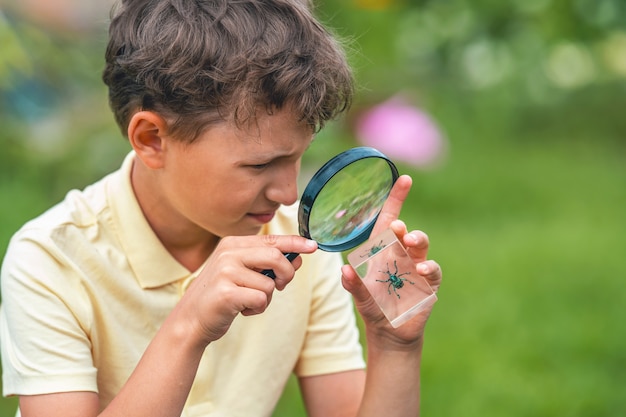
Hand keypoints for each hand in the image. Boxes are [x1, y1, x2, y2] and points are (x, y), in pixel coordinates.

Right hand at [176, 235, 317, 345]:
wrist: (191, 320)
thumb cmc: (221, 296)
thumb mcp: (243, 273)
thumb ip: (267, 263)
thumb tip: (299, 257)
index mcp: (233, 244)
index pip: (272, 239)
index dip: (295, 243)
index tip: (313, 246)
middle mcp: (228, 253)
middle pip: (275, 257)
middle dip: (286, 274)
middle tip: (280, 286)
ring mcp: (225, 272)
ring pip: (269, 283)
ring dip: (266, 298)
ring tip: (247, 301)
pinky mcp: (226, 292)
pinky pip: (261, 299)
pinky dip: (257, 309)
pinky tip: (242, 310)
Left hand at [341, 175, 441, 346]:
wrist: (389, 332)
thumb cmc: (374, 308)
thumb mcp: (360, 297)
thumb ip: (354, 285)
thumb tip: (344, 270)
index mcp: (384, 250)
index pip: (389, 219)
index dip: (396, 200)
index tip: (404, 179)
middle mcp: (402, 255)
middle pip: (407, 232)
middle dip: (403, 227)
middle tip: (397, 227)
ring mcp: (417, 268)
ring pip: (421, 246)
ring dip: (416, 241)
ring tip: (408, 242)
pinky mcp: (429, 284)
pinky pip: (431, 271)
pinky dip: (427, 268)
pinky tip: (418, 271)